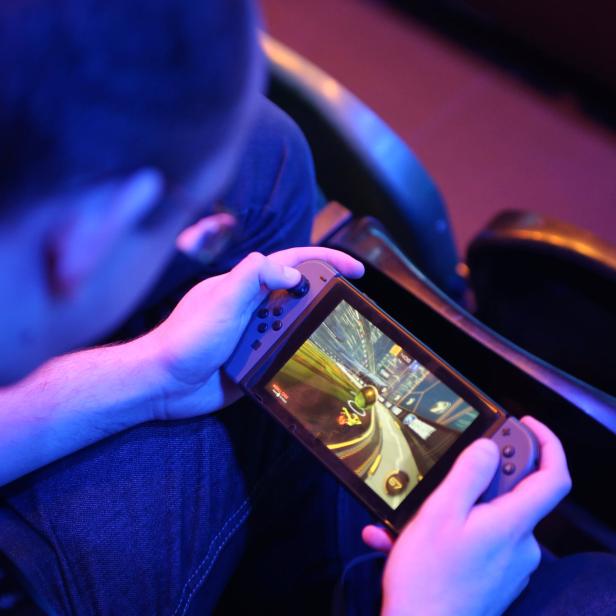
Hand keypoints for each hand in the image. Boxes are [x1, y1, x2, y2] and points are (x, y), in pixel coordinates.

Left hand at [141, 247, 363, 418]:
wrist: (164, 385)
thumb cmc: (187, 336)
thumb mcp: (222, 298)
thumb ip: (254, 277)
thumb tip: (295, 274)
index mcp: (249, 284)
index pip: (295, 263)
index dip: (327, 260)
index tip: (356, 269)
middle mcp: (256, 306)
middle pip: (302, 296)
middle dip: (325, 303)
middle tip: (348, 316)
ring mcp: (256, 333)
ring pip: (298, 328)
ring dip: (311, 336)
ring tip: (328, 348)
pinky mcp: (256, 360)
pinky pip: (286, 355)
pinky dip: (300, 358)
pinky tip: (313, 368)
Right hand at [363, 417, 570, 615]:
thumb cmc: (428, 580)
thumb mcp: (441, 513)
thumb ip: (469, 475)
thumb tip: (489, 447)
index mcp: (512, 524)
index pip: (553, 476)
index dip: (546, 443)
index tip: (525, 424)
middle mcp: (520, 546)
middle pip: (514, 493)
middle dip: (479, 477)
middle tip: (446, 475)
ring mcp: (508, 566)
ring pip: (487, 519)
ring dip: (452, 510)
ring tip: (408, 518)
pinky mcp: (493, 579)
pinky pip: (476, 542)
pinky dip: (448, 534)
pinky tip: (406, 541)